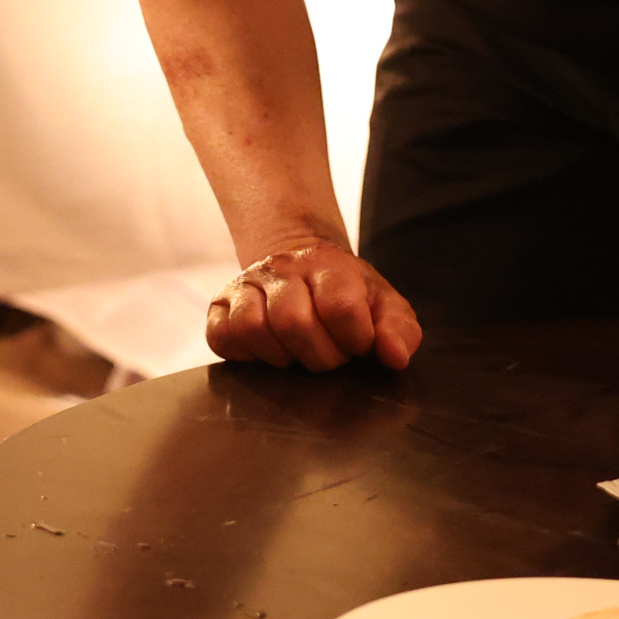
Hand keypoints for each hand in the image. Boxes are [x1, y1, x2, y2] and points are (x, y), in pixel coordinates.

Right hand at [209, 241, 421, 371]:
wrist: (299, 261)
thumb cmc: (346, 292)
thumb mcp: (383, 303)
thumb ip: (399, 329)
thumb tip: (394, 356)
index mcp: (327, 264)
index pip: (340, 306)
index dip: (354, 339)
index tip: (358, 344)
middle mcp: (281, 268)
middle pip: (293, 322)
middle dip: (320, 356)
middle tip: (330, 354)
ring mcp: (246, 284)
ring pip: (253, 328)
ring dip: (283, 356)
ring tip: (298, 353)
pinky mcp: (219, 305)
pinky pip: (222, 337)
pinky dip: (246, 354)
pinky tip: (269, 350)